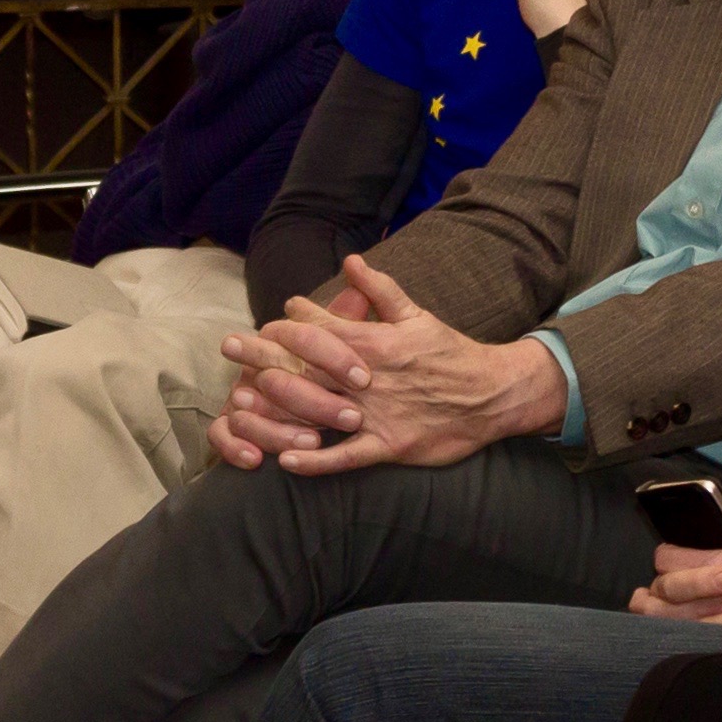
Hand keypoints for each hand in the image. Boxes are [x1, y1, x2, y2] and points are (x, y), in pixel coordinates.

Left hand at [218, 256, 563, 476]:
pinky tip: (285, 460)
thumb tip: (350, 261)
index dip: (287, 321)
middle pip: (306, 364)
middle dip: (263, 353)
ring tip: (240, 402)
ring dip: (276, 403)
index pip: (320, 327)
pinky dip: (316, 460)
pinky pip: (346, 457)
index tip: (262, 320)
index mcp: (376, 342)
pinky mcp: (388, 446)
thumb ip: (381, 290)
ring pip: (317, 409)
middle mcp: (369, 377)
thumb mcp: (418, 315)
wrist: (493, 395)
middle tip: (229, 346)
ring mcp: (376, 414)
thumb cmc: (451, 354)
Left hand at [629, 529, 721, 635]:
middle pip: (664, 590)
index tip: (667, 555)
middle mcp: (718, 594)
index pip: (674, 560)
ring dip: (654, 614)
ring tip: (646, 609)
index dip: (666, 555)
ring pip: (669, 621)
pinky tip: (674, 633)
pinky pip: (693, 638)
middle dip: (655, 587)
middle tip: (652, 587)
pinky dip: (678, 635)